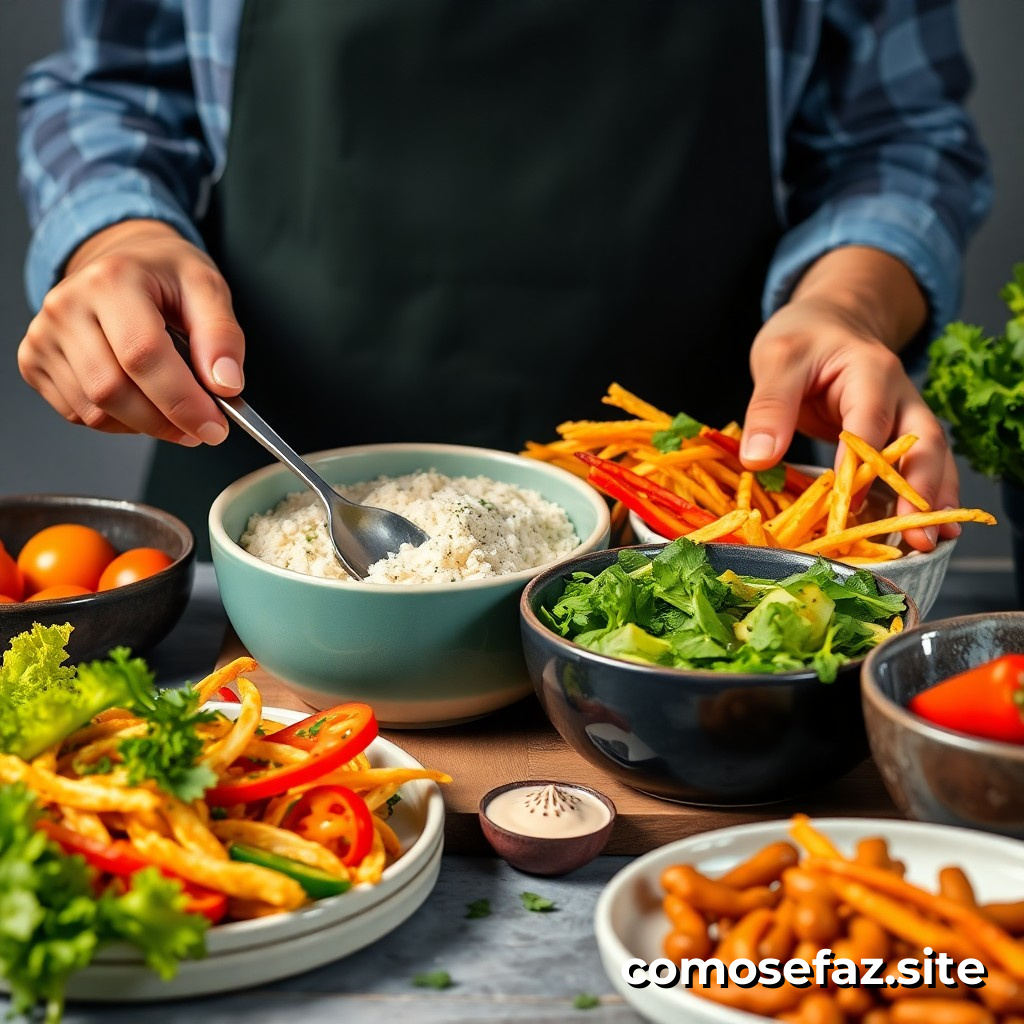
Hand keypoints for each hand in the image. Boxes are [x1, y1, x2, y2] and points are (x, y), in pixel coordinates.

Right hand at [18, 219, 243, 445]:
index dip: (182, 401)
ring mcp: (44, 335)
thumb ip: (222, 336)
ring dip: (144, 425)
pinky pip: (78, 415)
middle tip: (201, 427)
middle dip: (165, 421)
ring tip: (174, 408)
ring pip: (95, 411)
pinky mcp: (34, 361)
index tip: (214, 426)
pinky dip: (118, 422)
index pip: (142, 355)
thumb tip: (226, 384)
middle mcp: (66, 306)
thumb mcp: (208, 288)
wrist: (123, 260)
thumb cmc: (165, 275)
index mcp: (111, 280)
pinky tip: (140, 400)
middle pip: (113, 391)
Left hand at [738, 247, 957, 551]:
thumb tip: (758, 459)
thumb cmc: (804, 338)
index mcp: (871, 371)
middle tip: (916, 532)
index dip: (861, 463)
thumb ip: (769, 406)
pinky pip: (916, 468)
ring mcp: (905, 417)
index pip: (870, 422)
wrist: (829, 322)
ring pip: (931, 458)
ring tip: (932, 541)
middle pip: (921, 443)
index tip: (847, 503)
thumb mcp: (777, 360)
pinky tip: (928, 529)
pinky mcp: (898, 437)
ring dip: (933, 500)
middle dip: (920, 489)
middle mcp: (900, 395)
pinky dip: (923, 498)